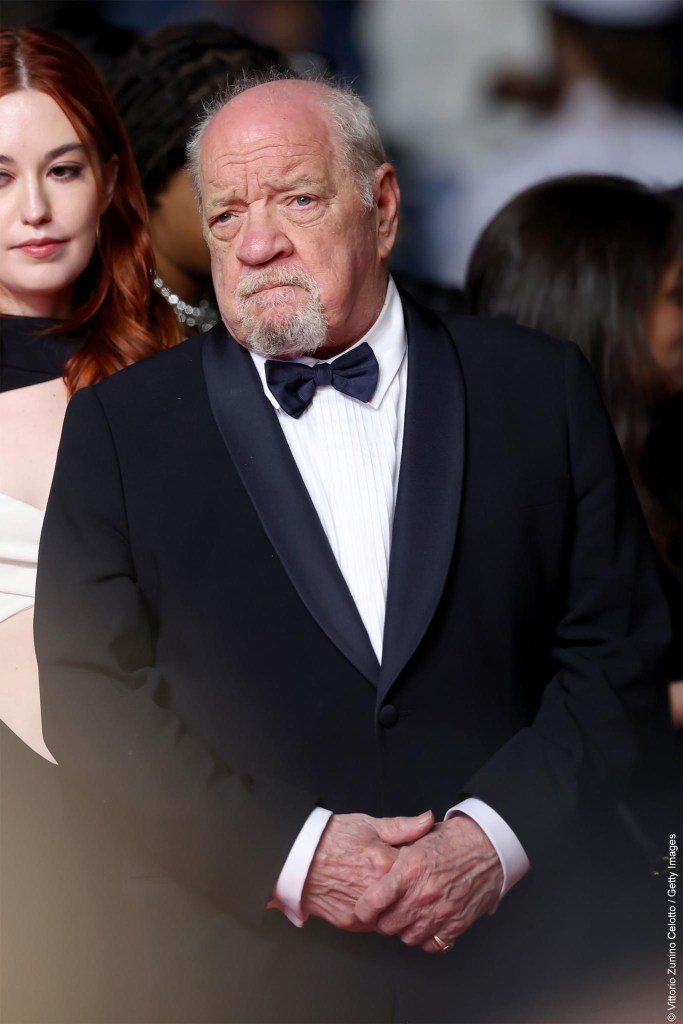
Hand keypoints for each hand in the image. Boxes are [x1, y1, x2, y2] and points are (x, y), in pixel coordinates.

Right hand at [301, 810, 433, 931]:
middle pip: (408, 899)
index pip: (418, 873)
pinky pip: (373, 924)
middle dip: (409, 892)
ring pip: (392, 916)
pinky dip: (376, 915)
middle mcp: (377, 891)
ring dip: (394, 907)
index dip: (420, 868)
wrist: (297, 857)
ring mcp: (364, 911)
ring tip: (388, 892)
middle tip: (405, 881)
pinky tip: (373, 901)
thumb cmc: (332, 838)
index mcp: (385, 864)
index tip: (419, 864)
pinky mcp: (351, 923)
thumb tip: (428, 820)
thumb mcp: (368, 824)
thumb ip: (402, 827)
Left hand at [354, 815, 502, 950]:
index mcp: (410, 869)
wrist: (490, 846)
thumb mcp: (418, 836)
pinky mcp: (457, 924)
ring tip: (408, 915)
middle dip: (384, 919)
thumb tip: (376, 865)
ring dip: (405, 929)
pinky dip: (427, 937)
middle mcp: (424, 894)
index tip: (363, 907)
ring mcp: (441, 912)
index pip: (374, 901)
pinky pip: (432, 943)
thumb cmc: (455, 839)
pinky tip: (427, 922)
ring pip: (408, 937)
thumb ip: (395, 852)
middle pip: (388, 925)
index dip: (364, 908)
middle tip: (387, 910)